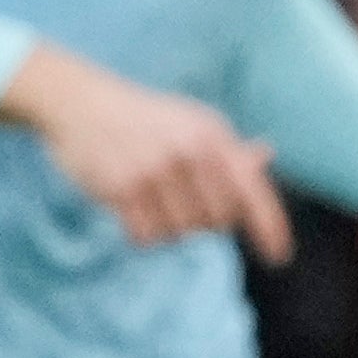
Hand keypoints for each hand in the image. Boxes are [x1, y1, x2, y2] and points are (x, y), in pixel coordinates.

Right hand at [0, 41, 291, 261]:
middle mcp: (187, 152)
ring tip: (152, 196)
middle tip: (182, 200)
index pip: (252, 191)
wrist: (79, 101)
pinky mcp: (120, 187)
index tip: (279, 256)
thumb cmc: (145, 117)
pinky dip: (142, 231)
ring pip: (180, 233)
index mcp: (212, 135)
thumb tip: (265, 156)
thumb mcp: (191, 120)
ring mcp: (153, 170)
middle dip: (204, 222)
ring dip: (169, 226)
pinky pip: (146, 236)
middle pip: (216, 222)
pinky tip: (132, 206)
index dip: (269, 227)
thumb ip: (227, 146)